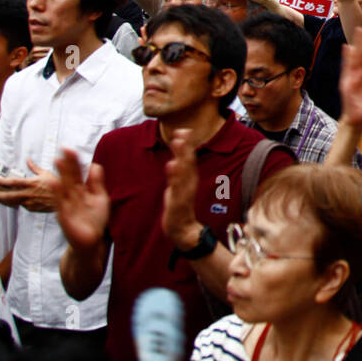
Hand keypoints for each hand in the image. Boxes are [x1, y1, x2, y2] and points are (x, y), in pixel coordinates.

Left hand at [0, 159, 60, 211]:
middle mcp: (28, 193)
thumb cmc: (58, 184)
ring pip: (13, 201)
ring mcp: (30, 202)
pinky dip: (18, 202)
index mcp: (31, 183)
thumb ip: (35, 168)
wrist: (66, 199)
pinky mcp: (32, 208)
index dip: (1, 181)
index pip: (12, 182)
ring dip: (5, 199)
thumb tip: (28, 160)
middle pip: (8, 195)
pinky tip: (17, 200)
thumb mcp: (47, 173)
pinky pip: (22, 205)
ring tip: (0, 196)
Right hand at [53, 148, 109, 251]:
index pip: (78, 172)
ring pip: (64, 186)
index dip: (75, 161)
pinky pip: (59, 202)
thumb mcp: (100, 198)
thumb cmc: (95, 220)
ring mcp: (67, 205)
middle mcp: (73, 195)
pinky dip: (57, 192)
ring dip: (60, 174)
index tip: (71, 149)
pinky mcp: (64, 215)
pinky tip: (53, 181)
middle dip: (68, 163)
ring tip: (57, 160)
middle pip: (70, 176)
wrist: (92, 242)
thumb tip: (94, 165)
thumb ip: (97, 182)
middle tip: (64, 148)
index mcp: (82, 190)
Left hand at [161, 133, 200, 248]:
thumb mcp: (179, 186)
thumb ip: (178, 172)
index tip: (184, 129)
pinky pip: (176, 187)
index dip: (187, 144)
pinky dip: (175, 176)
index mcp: (189, 178)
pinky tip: (171, 165)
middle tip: (183, 131)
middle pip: (188, 161)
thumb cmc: (180, 207)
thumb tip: (175, 159)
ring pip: (184, 171)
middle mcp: (189, 183)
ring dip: (181, 156)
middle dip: (185, 146)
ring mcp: (184, 192)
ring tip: (178, 142)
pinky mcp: (178, 202)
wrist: (183, 230)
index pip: (189, 158)